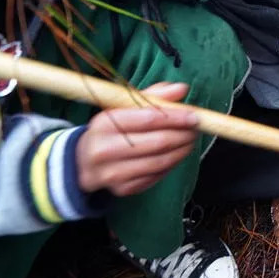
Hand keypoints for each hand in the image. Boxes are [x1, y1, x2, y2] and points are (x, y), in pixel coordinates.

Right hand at [76, 82, 199, 195]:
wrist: (82, 162)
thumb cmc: (110, 129)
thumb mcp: (122, 108)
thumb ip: (153, 96)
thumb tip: (182, 88)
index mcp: (104, 123)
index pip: (148, 118)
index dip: (176, 117)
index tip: (194, 116)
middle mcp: (105, 149)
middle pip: (157, 142)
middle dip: (183, 135)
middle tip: (196, 129)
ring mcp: (112, 173)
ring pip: (159, 162)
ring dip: (181, 151)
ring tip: (190, 142)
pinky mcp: (121, 189)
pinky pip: (155, 176)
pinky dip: (171, 165)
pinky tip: (176, 155)